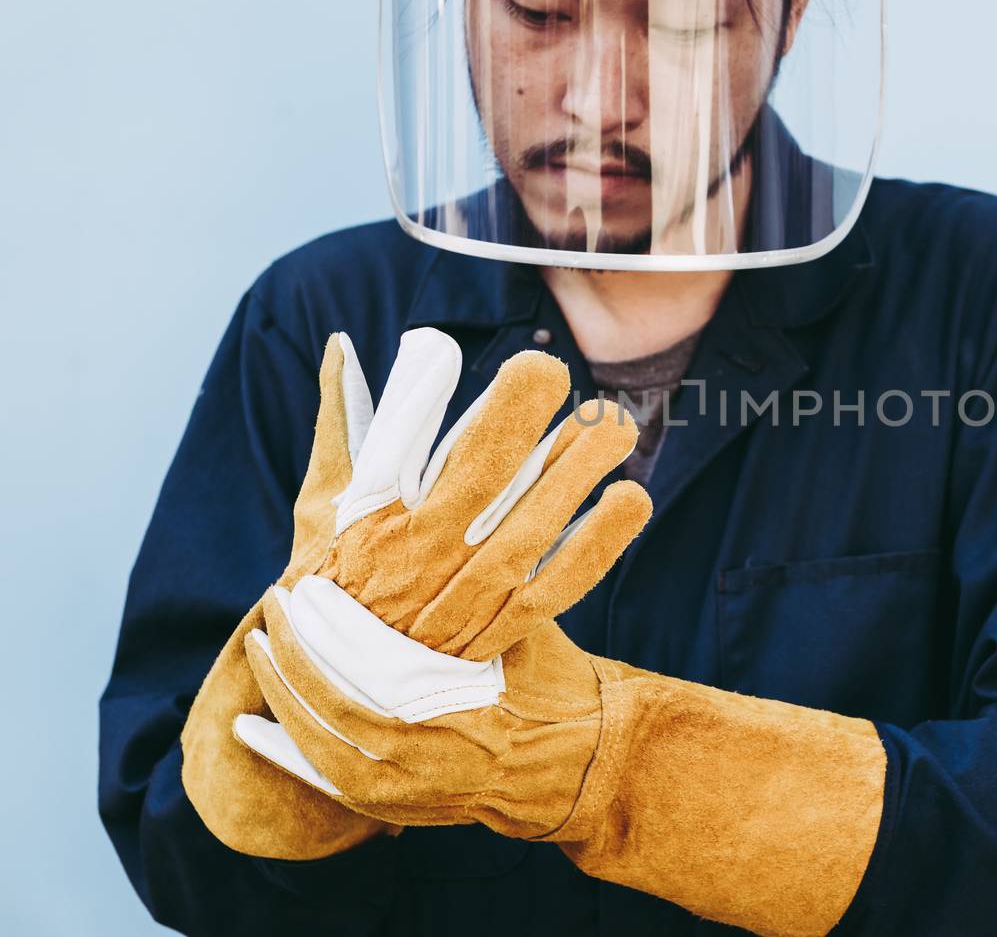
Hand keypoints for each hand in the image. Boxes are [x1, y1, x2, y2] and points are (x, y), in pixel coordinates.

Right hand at [184, 326, 648, 859]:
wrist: (340, 694)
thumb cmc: (328, 582)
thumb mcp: (320, 504)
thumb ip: (342, 420)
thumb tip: (339, 345)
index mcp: (370, 519)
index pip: (397, 449)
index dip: (428, 401)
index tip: (450, 350)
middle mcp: (418, 556)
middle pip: (474, 482)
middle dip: (515, 424)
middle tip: (557, 371)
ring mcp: (464, 596)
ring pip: (526, 528)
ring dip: (572, 474)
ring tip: (612, 423)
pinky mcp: (503, 626)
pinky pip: (558, 584)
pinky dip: (598, 544)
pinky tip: (632, 499)